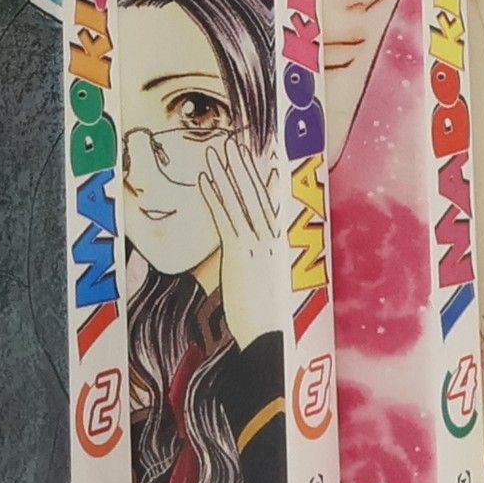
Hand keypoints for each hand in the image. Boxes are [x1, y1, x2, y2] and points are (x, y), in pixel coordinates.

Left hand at [198, 135, 279, 345]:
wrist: (270, 341)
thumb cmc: (267, 322)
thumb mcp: (267, 290)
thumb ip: (259, 269)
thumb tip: (250, 263)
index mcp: (279, 246)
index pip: (272, 206)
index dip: (265, 180)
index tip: (261, 157)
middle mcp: (272, 239)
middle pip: (257, 195)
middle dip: (244, 166)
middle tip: (232, 140)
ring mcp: (257, 245)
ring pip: (241, 200)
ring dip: (227, 172)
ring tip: (216, 148)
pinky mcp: (240, 254)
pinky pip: (226, 219)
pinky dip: (215, 197)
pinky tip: (204, 180)